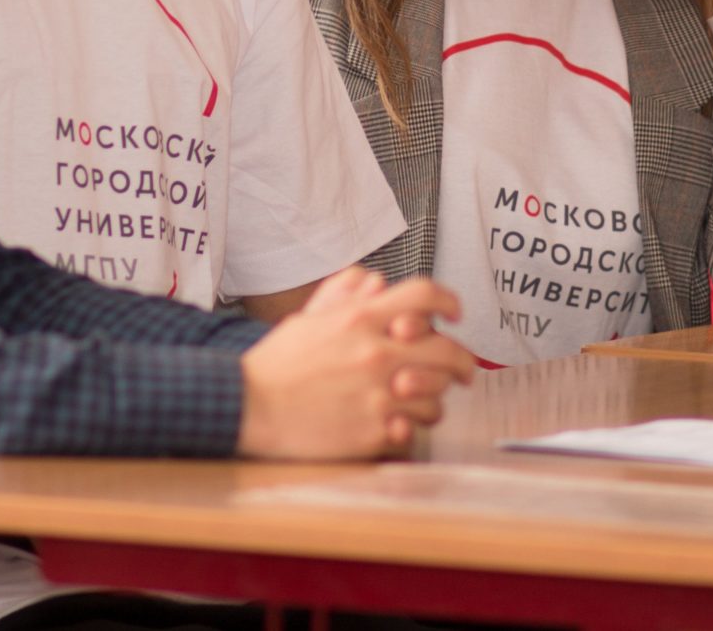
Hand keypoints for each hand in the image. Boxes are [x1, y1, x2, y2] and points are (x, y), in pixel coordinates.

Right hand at [237, 269, 477, 458]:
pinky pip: (413, 431)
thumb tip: (377, 281)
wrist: (249, 406)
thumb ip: (346, 294)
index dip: (448, 301)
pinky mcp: (372, 432)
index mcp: (361, 319)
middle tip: (464, 372)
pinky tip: (398, 425)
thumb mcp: (309, 318)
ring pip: (436, 398)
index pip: (424, 296)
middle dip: (463, 362)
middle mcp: (375, 353)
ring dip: (434, 400)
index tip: (456, 313)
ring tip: (423, 403)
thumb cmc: (277, 363)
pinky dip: (409, 429)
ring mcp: (377, 395)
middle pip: (447, 350)